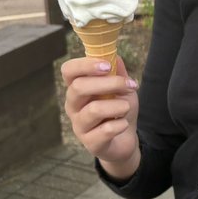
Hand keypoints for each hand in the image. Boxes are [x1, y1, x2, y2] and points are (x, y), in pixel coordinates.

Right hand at [61, 55, 139, 177]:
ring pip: (94, 110)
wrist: (125, 139)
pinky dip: (120, 125)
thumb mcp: (121, 88)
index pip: (68, 71)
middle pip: (79, 88)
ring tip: (126, 107)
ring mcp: (79, 125)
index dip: (85, 65)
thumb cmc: (119, 110)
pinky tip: (123, 124)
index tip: (106, 66)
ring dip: (118, 106)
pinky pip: (105, 130)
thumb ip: (118, 72)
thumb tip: (115, 55)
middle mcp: (73, 106)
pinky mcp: (90, 143)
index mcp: (77, 88)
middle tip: (129, 86)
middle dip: (109, 84)